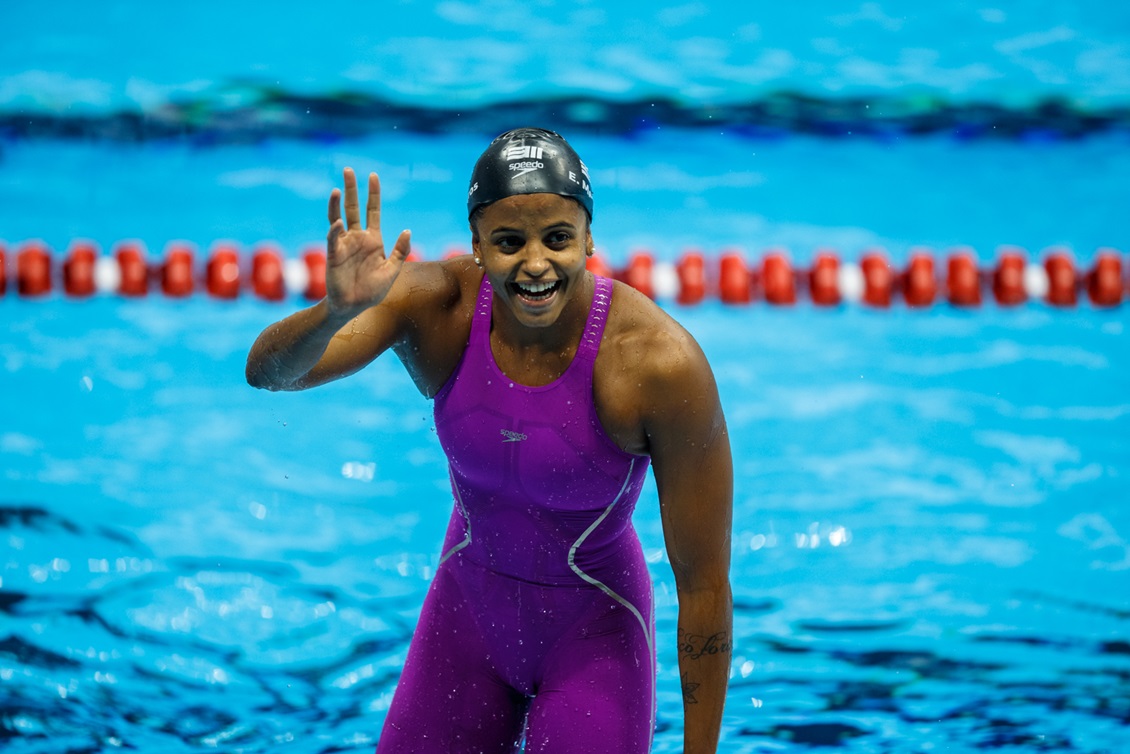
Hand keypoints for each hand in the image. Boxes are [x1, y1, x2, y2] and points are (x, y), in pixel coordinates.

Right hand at [325, 168, 411, 317]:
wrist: (353, 307)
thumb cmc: (371, 291)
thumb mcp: (392, 271)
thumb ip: (400, 251)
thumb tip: (408, 230)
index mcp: (373, 240)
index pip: (372, 211)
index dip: (373, 194)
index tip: (372, 175)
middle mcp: (357, 238)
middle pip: (353, 208)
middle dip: (351, 189)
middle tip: (348, 170)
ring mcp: (344, 244)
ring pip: (338, 218)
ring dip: (337, 204)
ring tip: (338, 188)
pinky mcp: (333, 254)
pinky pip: (333, 239)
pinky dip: (335, 230)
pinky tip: (338, 223)